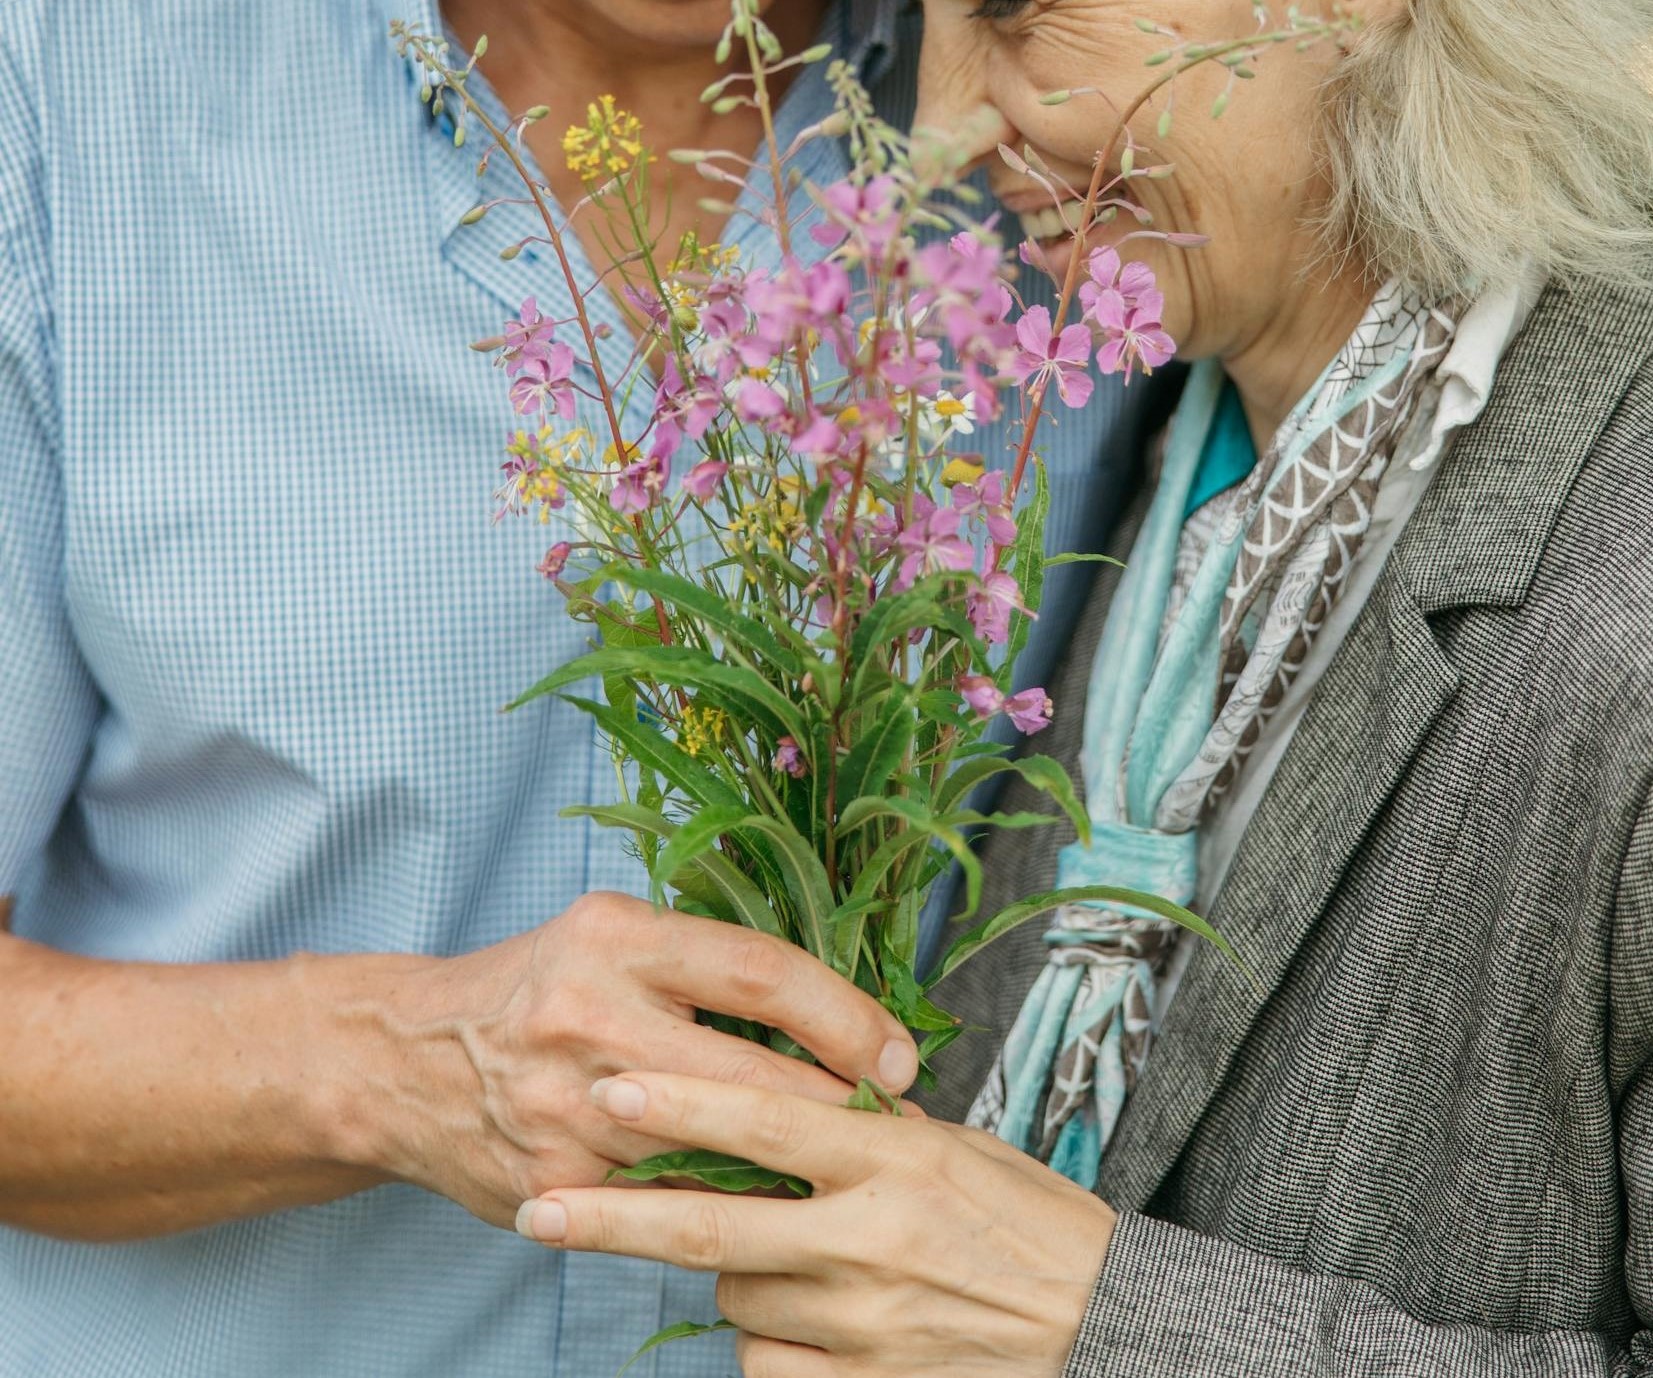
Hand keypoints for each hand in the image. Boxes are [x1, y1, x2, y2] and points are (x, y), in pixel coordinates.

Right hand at [357, 893, 917, 1229]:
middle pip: (750, 1075)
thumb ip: (707, 965)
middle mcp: (589, 1014)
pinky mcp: (554, 1183)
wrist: (405, 1060)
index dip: (846, 1017)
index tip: (899, 1056)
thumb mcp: (614, 937)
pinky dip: (727, 1206)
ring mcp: (565, 1106)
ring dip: (793, 1169)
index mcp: (618, 937)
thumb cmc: (539, 988)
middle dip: (840, 1110)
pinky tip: (774, 1211)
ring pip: (715, 1153)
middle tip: (902, 1128)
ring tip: (857, 1177)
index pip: (760, 972)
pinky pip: (668, 1203)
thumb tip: (839, 1013)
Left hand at [515, 1071, 1116, 1376]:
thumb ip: (864, 1131)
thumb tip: (774, 1103)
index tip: (609, 1087)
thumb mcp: (956, 1147)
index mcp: (894, 1156)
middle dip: (614, 1218)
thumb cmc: (1029, 1218)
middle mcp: (871, 1236)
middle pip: (713, 1225)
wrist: (1104, 1322)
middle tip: (541, 1210)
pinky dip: (768, 1344)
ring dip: (734, 1276)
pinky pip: (770, 1366)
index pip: (766, 1120)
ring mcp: (867, 1320)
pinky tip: (806, 1325)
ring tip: (786, 1260)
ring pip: (738, 1296)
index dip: (681, 1101)